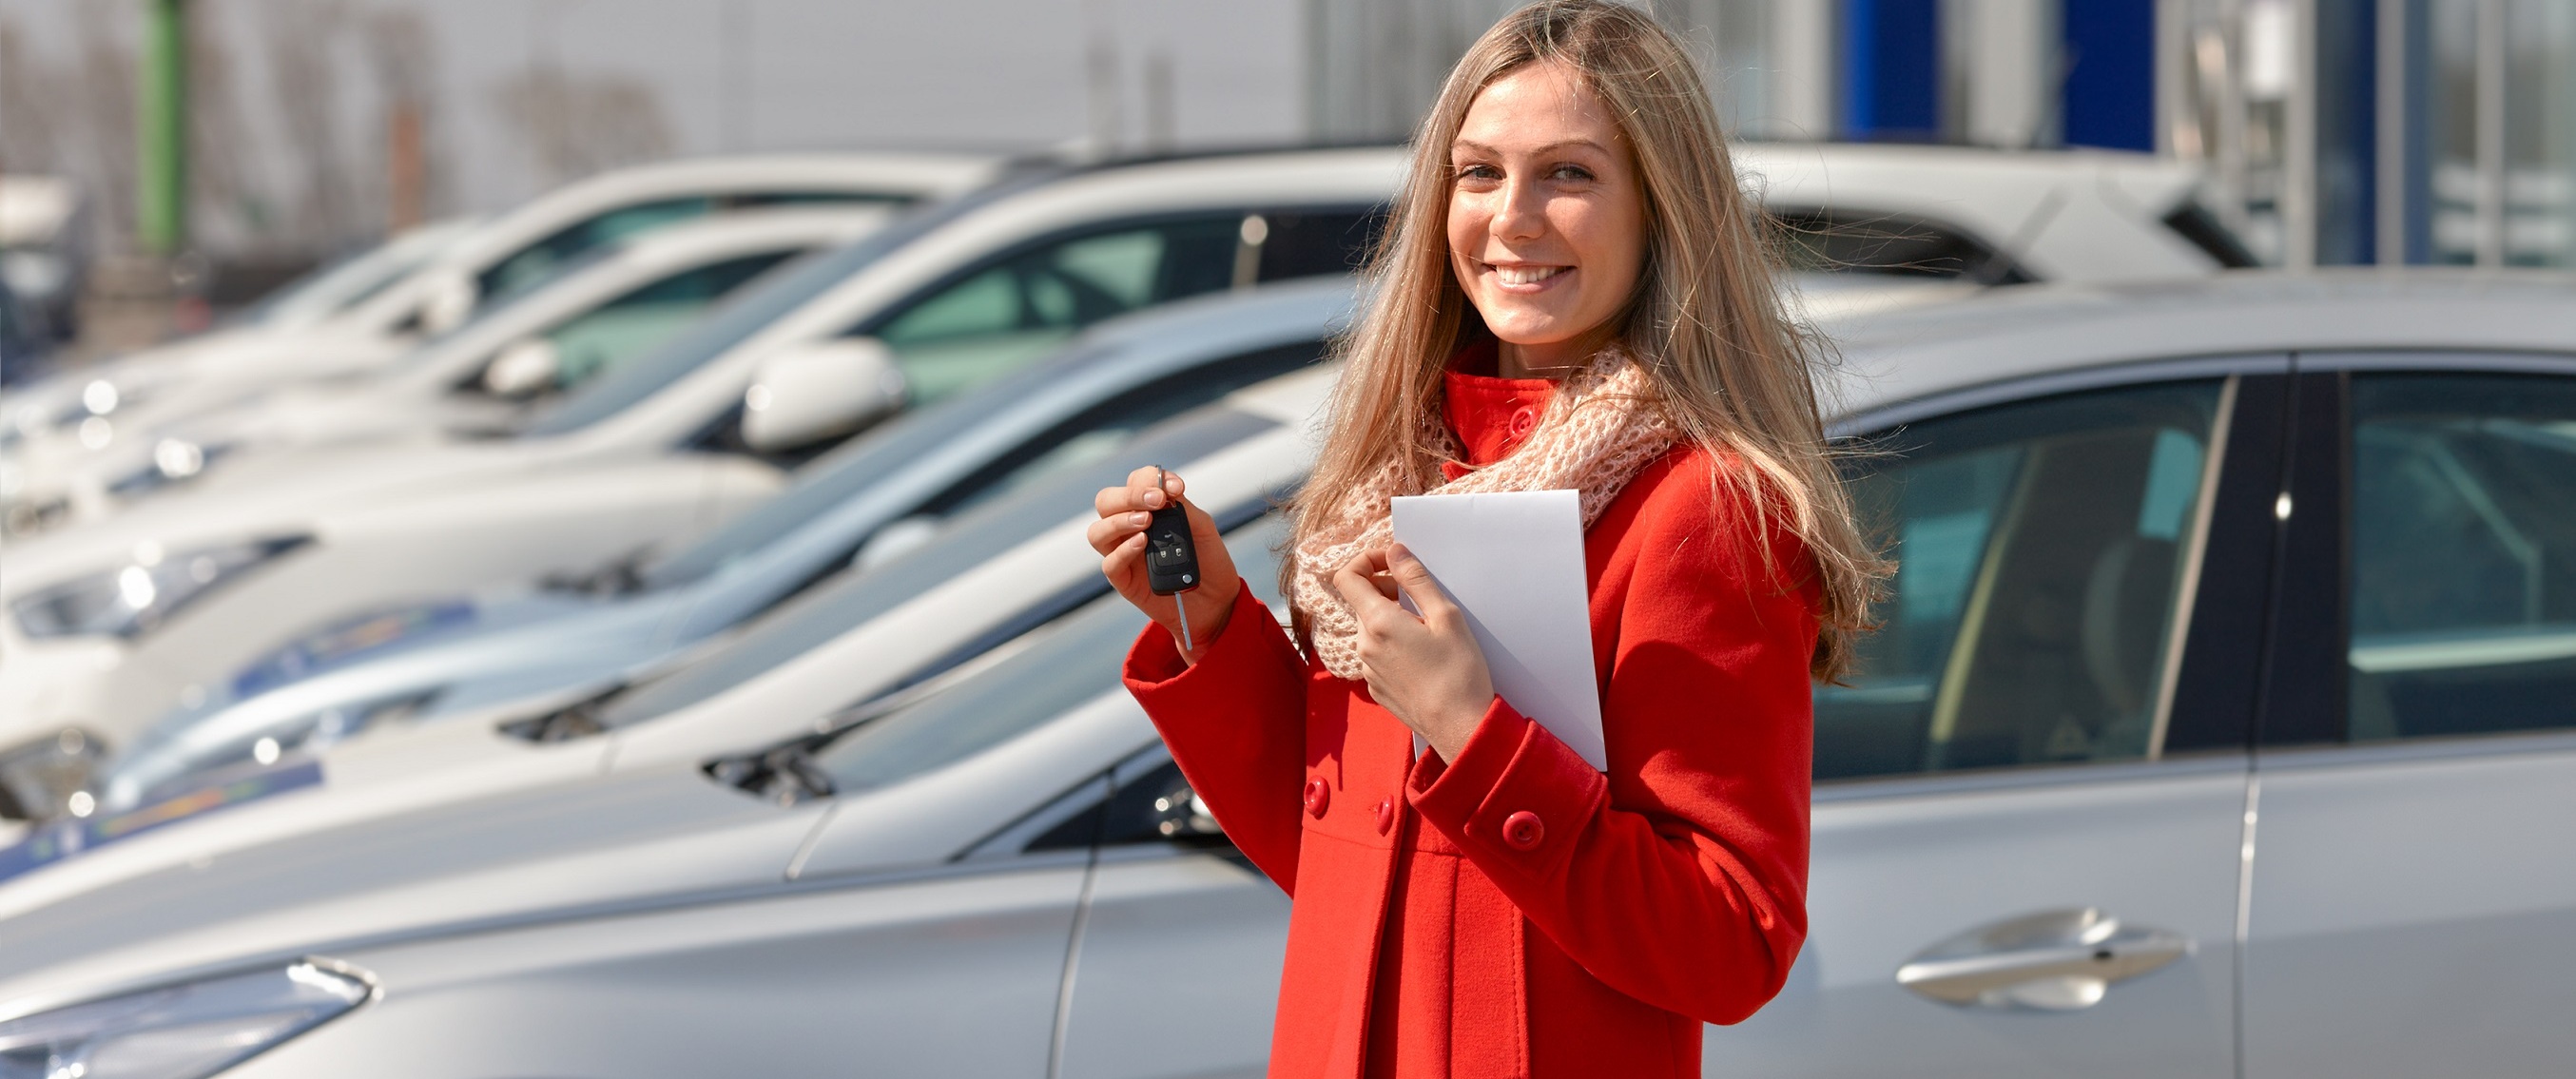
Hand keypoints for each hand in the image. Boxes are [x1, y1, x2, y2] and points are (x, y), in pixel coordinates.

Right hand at [1088, 466, 1240, 663]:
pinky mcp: (1123, 580)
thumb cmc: (1207, 560)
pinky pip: (1109, 563)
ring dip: (1120, 520)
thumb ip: (1183, 507)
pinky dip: (1124, 550)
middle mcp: (1129, 527)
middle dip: (1129, 495)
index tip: (1176, 487)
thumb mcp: (1202, 528)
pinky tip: (1143, 543)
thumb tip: (1165, 489)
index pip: (1134, 482)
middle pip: (1106, 501)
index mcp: (1147, 508)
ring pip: (1098, 531)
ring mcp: (1123, 553)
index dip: (1150, 478)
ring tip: (1146, 521)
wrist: (1216, 600)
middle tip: (1156, 501)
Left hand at [1330, 543, 1494, 761]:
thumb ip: (1415, 579)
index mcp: (1377, 623)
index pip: (1347, 577)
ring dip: (1390, 618)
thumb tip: (1394, 551)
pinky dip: (1392, 643)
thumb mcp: (1445, 615)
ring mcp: (1367, 670)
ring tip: (1425, 629)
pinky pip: (1376, 654)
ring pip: (1370, 629)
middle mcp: (1364, 646)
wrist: (1460, 727)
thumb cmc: (1459, 672)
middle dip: (1385, 590)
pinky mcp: (1376, 688)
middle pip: (1361, 602)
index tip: (1393, 563)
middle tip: (1419, 597)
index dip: (1366, 560)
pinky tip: (1422, 655)